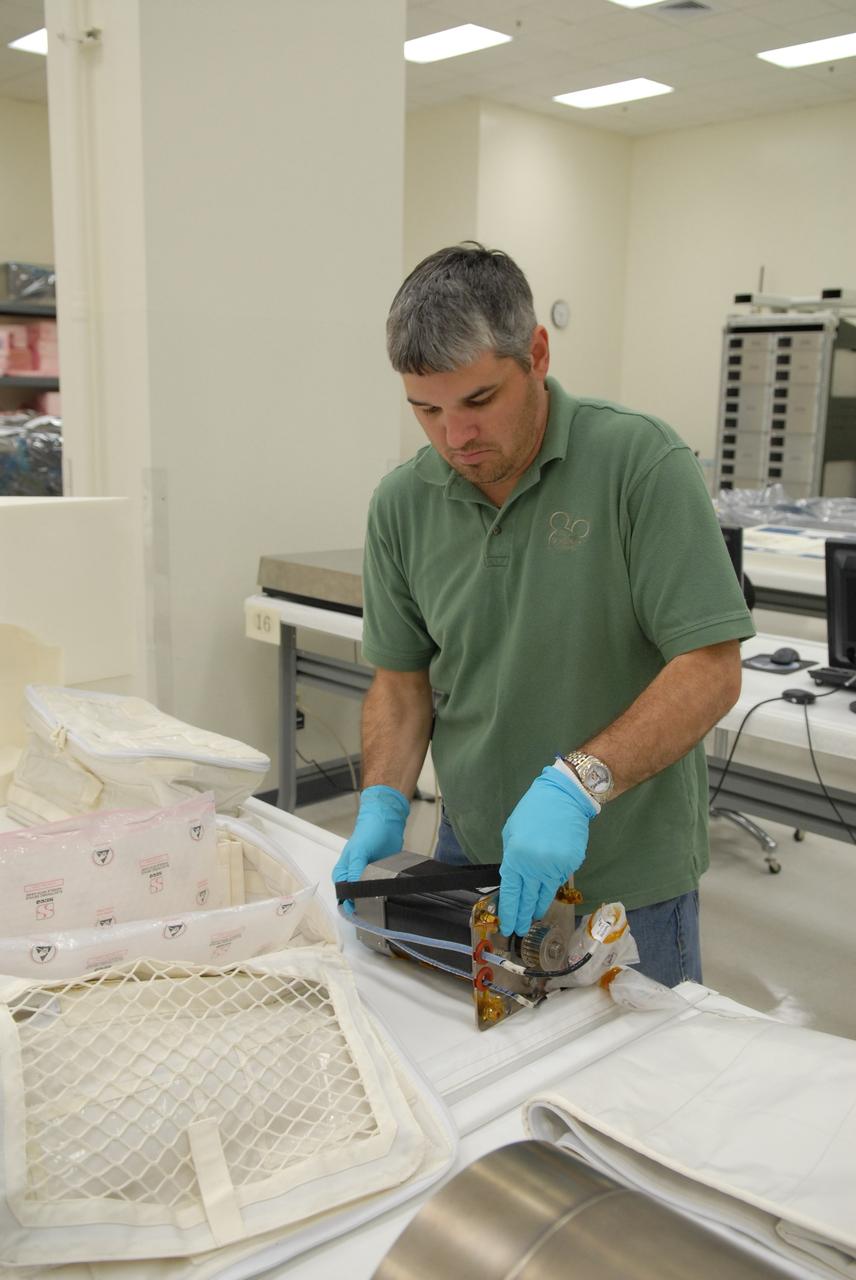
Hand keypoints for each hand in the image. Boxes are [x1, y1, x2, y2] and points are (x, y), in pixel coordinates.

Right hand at [332, 786, 409, 903]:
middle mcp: (353, 876)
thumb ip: (354, 871)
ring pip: (369, 894)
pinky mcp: (381, 875)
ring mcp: (368, 876)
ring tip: (381, 899)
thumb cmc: (368, 832)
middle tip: (372, 906)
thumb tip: (354, 891)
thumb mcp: (358, 852)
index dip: (351, 902)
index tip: (360, 908)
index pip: (344, 894)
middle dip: (364, 903)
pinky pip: (381, 888)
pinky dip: (384, 891)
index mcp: (343, 872)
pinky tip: (389, 892)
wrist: (387, 822)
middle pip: (356, 897)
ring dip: (375, 897)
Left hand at [498, 765, 597, 936]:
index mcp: (516, 858)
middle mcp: (535, 867)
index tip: (507, 927)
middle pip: (528, 899)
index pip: (511, 893)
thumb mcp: (511, 833)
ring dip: (537, 907)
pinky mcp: (571, 865)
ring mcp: (555, 867)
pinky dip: (551, 886)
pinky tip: (547, 892)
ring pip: (545, 894)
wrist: (564, 798)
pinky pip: (558, 880)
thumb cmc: (532, 811)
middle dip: (523, 916)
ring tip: (532, 918)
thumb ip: (512, 859)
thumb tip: (515, 880)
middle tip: (519, 930)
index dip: (509, 912)